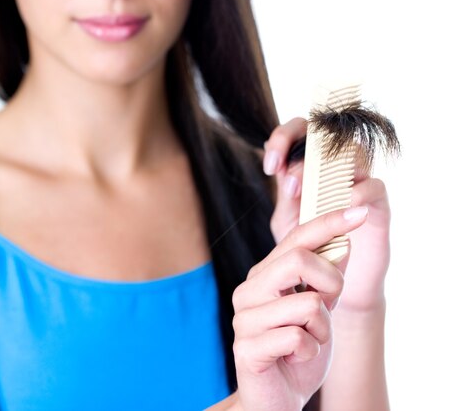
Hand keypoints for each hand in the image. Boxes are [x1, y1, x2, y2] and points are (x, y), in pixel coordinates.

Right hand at [231, 206, 368, 410]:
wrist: (278, 400)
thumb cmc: (299, 350)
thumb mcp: (320, 307)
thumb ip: (327, 275)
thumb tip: (345, 239)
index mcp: (265, 273)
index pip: (297, 238)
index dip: (330, 223)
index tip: (359, 211)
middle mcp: (250, 288)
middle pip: (298, 259)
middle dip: (331, 282)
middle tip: (329, 305)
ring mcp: (244, 317)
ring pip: (308, 303)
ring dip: (322, 328)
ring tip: (308, 341)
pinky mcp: (246, 347)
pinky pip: (299, 337)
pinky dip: (311, 351)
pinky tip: (296, 359)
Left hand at [264, 118, 390, 312]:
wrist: (336, 283)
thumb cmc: (311, 247)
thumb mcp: (288, 221)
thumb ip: (285, 196)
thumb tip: (283, 172)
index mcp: (310, 165)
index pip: (299, 131)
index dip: (283, 139)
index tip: (270, 167)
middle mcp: (336, 167)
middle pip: (326, 132)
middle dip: (302, 151)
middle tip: (289, 181)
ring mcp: (359, 181)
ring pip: (352, 152)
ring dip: (328, 170)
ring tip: (310, 194)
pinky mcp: (378, 203)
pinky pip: (374, 185)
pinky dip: (358, 192)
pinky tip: (343, 205)